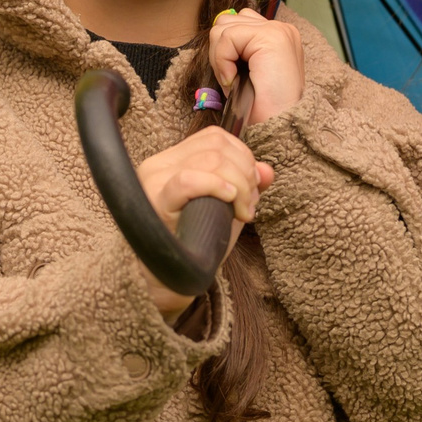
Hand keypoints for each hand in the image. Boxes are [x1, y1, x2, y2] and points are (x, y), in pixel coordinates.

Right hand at [131, 128, 272, 315]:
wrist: (167, 284)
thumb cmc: (194, 244)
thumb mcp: (226, 210)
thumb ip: (246, 186)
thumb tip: (267, 171)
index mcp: (171, 161)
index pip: (214, 138)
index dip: (243, 156)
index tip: (251, 188)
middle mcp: (158, 165)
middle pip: (216, 147)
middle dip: (245, 174)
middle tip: (249, 205)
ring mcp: (154, 182)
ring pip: (210, 161)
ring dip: (239, 186)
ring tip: (243, 212)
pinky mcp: (155, 203)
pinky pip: (188, 180)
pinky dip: (217, 186)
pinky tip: (230, 202)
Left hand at [207, 7, 302, 122]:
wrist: (277, 127)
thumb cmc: (259, 107)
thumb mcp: (244, 71)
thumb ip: (235, 48)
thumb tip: (216, 30)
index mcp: (276, 36)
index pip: (235, 23)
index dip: (224, 50)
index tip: (233, 77)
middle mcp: (280, 28)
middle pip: (225, 21)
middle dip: (219, 52)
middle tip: (232, 79)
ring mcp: (278, 30)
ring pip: (223, 27)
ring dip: (220, 57)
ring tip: (235, 80)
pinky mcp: (271, 36)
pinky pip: (227, 37)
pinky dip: (223, 61)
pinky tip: (234, 79)